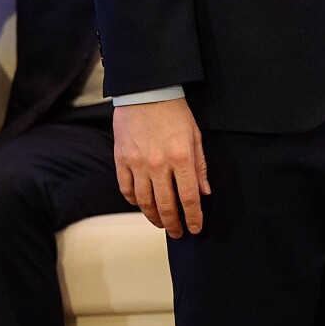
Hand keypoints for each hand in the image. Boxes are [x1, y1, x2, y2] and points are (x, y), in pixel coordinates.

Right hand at [112, 97, 209, 237]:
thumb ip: (199, 166)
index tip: (196, 228)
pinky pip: (126, 189)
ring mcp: (137, 164)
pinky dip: (134, 201)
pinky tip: (142, 205)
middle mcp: (158, 164)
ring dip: (153, 217)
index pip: (188, 197)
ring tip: (161, 224)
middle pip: (165, 204)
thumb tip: (204, 192)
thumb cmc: (174, 112)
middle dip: (173, 223)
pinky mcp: (121, 160)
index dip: (193, 216)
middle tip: (178, 233)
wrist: (145, 92)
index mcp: (181, 157)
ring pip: (144, 202)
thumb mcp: (195, 136)